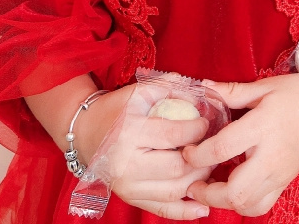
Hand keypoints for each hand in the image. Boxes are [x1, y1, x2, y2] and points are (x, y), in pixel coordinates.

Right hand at [82, 84, 213, 219]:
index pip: (173, 135)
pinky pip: (162, 210)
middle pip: (176, 168)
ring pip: (173, 191)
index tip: (206, 123)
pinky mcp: (130, 198)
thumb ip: (171, 88)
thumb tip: (202, 95)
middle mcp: (126, 164)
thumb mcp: (140, 91)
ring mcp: (127, 186)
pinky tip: (203, 205)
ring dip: (199, 181)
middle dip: (202, 157)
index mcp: (129, 132)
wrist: (85, 132)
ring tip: (210, 166)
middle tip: (213, 146)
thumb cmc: (116, 109)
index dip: (197, 129)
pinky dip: (185, 211)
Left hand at [182, 74, 298, 216]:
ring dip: (223, 202)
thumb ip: (232, 91)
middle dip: (208, 192)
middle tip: (194, 181)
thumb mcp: (265, 86)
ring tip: (210, 187)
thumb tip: (204, 87)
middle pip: (235, 191)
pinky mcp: (284, 183)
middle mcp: (270, 156)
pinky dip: (242, 205)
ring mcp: (279, 174)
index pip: (223, 149)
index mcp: (262, 126)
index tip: (187, 150)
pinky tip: (231, 190)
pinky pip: (261, 205)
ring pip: (248, 205)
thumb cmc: (298, 94)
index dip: (197, 154)